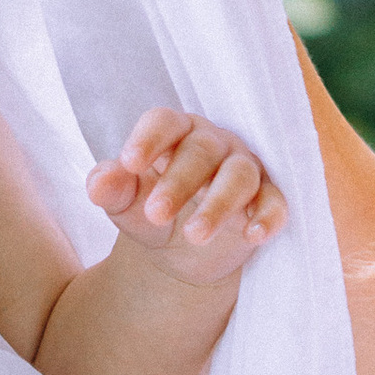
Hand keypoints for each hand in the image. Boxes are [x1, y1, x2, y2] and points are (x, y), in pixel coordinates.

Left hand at [88, 110, 284, 282]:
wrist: (184, 252)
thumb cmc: (153, 212)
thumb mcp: (126, 206)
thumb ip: (111, 190)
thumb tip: (99, 182)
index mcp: (175, 134)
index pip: (164, 122)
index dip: (148, 139)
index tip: (129, 163)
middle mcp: (213, 144)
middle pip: (201, 150)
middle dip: (178, 182)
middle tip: (154, 214)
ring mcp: (244, 169)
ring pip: (239, 175)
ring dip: (218, 204)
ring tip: (194, 235)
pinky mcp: (267, 200)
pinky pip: (275, 202)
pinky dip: (267, 216)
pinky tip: (252, 234)